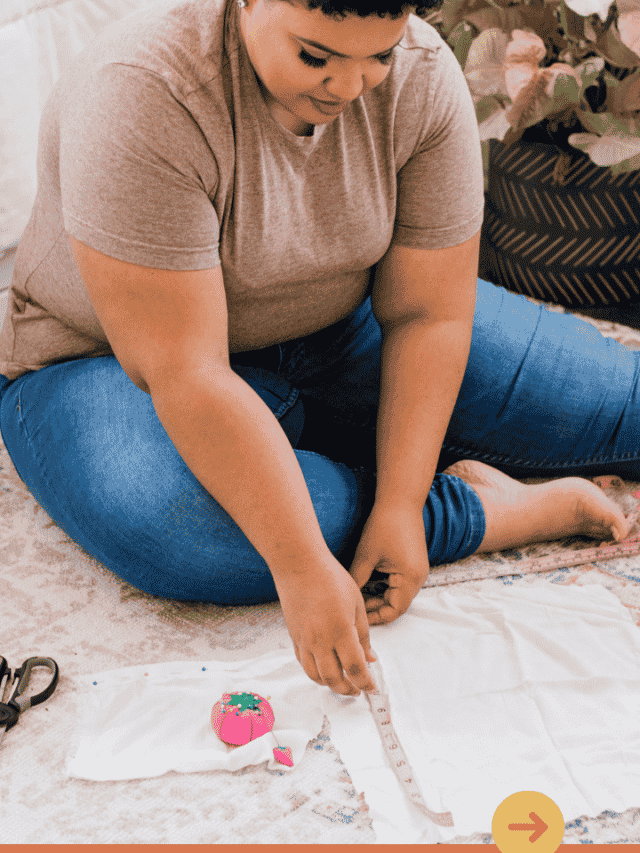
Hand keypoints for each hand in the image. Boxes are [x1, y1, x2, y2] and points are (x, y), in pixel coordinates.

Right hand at [273, 556, 377, 695]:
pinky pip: (303, 663)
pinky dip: (315, 672)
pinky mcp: (294, 636)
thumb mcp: (356, 604)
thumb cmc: (330, 578)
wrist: (299, 565)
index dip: (366, 683)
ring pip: (315, 676)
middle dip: (348, 690)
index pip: (355, 669)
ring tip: (341, 683)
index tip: (372, 688)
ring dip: (330, 685)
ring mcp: (304, 640)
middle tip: (358, 690)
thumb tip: (370, 658)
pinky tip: (324, 668)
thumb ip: (363, 634)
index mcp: (341, 631)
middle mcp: (320, 640)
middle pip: (334, 679)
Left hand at [349, 502, 429, 624]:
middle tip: (356, 609)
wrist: (400, 500)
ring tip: (360, 596)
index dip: (376, 617)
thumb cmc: (384, 525)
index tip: (358, 617)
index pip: (394, 611)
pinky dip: (386, 586)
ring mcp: (418, 570)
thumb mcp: (366, 556)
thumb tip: (346, 598)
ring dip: (381, 597)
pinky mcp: (414, 562)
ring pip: (398, 593)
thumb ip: (357, 580)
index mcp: (410, 578)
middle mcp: (419, 577)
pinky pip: (400, 582)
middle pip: (398, 604)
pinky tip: (369, 582)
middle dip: (377, 608)